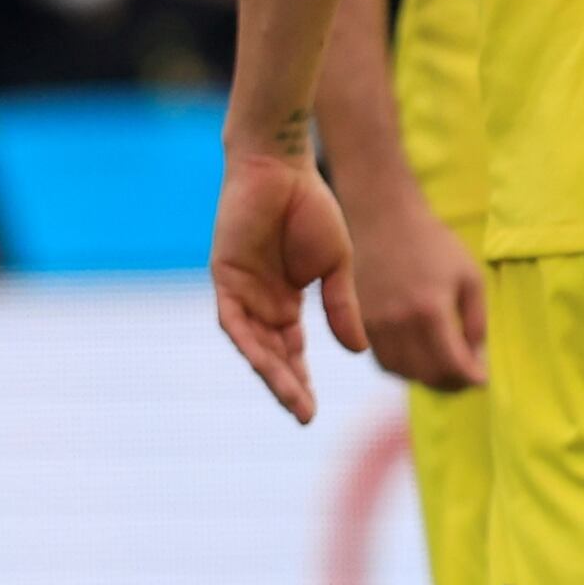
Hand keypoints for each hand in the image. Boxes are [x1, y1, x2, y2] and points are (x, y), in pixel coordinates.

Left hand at [210, 151, 363, 424]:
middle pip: (273, 355)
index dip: (302, 380)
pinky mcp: (226, 277)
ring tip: (292, 400)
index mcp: (288, 301)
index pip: (293, 351)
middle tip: (304, 415)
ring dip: (272, 373)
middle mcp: (261, 302)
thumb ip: (343, 306)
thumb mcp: (338, 266)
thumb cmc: (313, 209)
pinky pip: (234, 320)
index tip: (314, 412)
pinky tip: (270, 362)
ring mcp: (242, 291)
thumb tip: (358, 351)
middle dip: (288, 386)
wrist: (283, 169)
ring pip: (254, 345)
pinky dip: (251, 343)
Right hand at [341, 184, 489, 393]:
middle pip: (425, 374)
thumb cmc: (434, 246)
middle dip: (452, 383)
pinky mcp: (356, 323)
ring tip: (447, 371)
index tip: (483, 381)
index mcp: (429, 310)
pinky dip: (403, 367)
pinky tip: (420, 358)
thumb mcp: (470, 278)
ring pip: (401, 372)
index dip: (470, 378)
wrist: (383, 220)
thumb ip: (476, 321)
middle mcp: (396, 323)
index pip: (451, 364)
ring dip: (427, 378)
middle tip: (468, 379)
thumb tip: (477, 359)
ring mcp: (372, 324)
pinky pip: (381, 359)